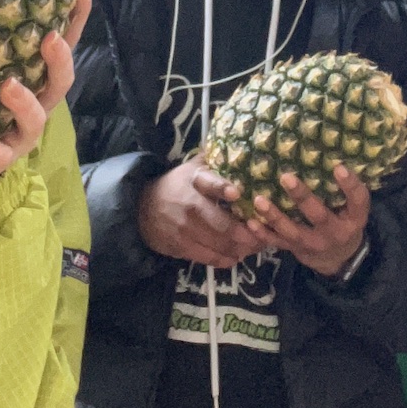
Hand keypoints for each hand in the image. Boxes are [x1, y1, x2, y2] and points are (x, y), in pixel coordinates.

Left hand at [0, 0, 93, 205]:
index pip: (64, 45)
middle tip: (48, 39)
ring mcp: (20, 135)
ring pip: (34, 120)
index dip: (77, 18)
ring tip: (8, 86)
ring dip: (24, 102)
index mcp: (38, 81)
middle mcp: (38, 106)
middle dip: (59, 60)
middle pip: (60, 83)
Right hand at [137, 158, 261, 267]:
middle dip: (245, 233)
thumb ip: (215, 160)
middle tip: (263, 235)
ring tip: (256, 247)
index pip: (210, 183)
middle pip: (221, 224)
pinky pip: (207, 257)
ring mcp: (184, 229)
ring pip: (218, 244)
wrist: (143, 207)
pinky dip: (225, 259)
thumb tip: (243, 148)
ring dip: (240, 248)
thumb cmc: (178, 185)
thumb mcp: (193, 168)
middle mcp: (190, 205)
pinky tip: (236, 256)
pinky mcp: (180, 247)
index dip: (223, 188)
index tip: (237, 193)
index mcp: (195, 181)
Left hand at [249, 166, 370, 278]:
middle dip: (302, 197)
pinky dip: (262, 233)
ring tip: (259, 199)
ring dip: (275, 216)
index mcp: (354, 219)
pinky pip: (277, 242)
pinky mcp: (295, 250)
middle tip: (286, 177)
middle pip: (319, 215)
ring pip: (292, 231)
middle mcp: (334, 233)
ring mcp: (313, 244)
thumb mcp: (353, 209)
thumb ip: (346, 189)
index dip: (350, 185)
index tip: (338, 167)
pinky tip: (250, 221)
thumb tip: (332, 151)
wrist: (337, 259)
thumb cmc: (344, 221)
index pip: (358, 201)